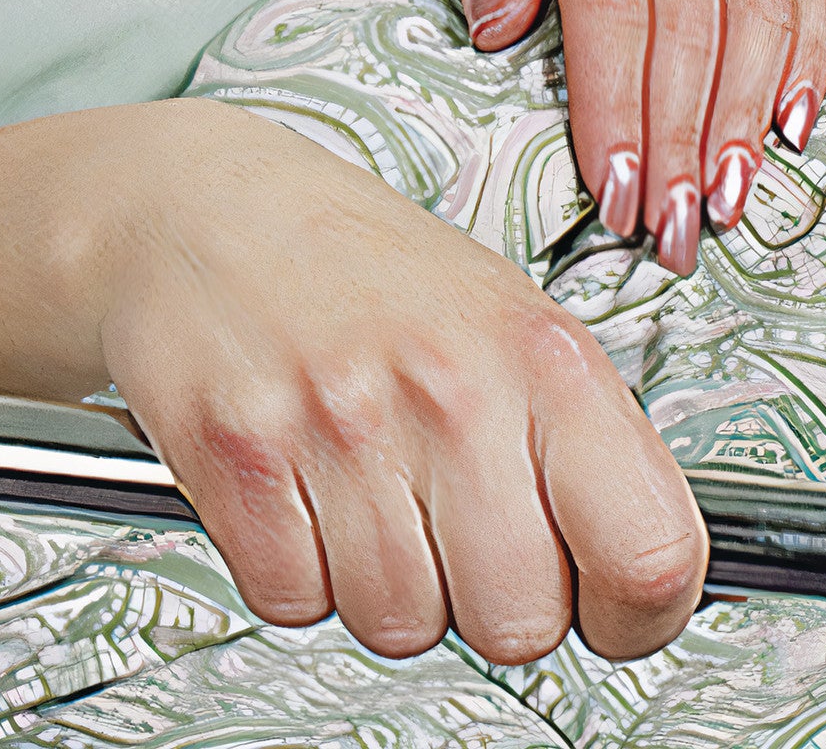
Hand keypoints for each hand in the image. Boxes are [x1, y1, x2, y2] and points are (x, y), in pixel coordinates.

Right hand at [0, 105, 707, 662]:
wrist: (169, 199)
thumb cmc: (337, 259)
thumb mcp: (481, 305)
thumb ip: (571, 429)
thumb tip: (656, 585)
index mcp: (521, 347)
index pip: (655, 556)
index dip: (633, 610)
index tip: (597, 594)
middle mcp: (437, 378)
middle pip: (516, 623)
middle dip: (475, 599)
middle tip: (426, 522)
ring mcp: (327, 413)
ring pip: (395, 626)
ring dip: (365, 586)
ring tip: (340, 491)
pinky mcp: (221, 444)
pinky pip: (287, 600)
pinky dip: (276, 571)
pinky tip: (266, 489)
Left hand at [305, 0, 825, 272]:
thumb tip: (500, 38)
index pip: (614, 15)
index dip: (619, 111)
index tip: (614, 191)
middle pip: (692, 31)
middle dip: (682, 142)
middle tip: (673, 228)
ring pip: (759, 15)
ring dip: (747, 117)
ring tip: (729, 200)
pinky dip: (806, 56)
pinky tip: (792, 124)